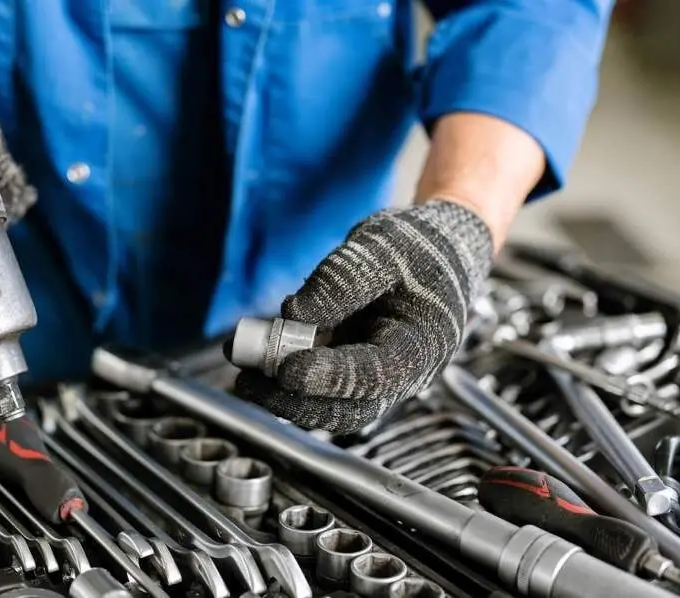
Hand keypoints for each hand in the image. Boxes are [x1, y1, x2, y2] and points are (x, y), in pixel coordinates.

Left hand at [235, 200, 493, 433]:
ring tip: (239, 362)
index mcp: (422, 344)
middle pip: (348, 407)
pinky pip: (317, 378)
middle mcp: (401, 371)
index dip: (329, 376)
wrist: (440, 249)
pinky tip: (254, 351)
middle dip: (293, 400)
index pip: (375, 374)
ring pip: (328, 401)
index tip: (287, 369)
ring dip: (280, 390)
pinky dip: (283, 368)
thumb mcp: (384, 246)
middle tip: (247, 382)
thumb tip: (294, 311)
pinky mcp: (352, 364)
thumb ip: (343, 279)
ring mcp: (375, 372)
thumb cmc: (423, 247)